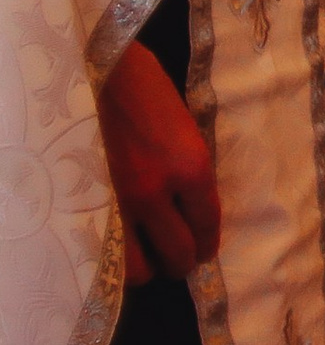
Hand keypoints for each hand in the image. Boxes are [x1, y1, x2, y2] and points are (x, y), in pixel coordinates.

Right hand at [98, 44, 218, 281]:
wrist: (109, 77)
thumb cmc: (156, 92)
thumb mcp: (190, 129)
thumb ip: (193, 169)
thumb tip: (197, 202)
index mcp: (193, 166)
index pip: (207, 222)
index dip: (210, 242)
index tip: (208, 251)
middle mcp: (160, 191)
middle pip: (178, 251)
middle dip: (186, 261)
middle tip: (185, 259)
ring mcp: (123, 202)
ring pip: (139, 266)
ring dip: (151, 267)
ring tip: (154, 258)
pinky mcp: (94, 204)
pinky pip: (109, 251)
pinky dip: (119, 259)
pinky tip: (126, 249)